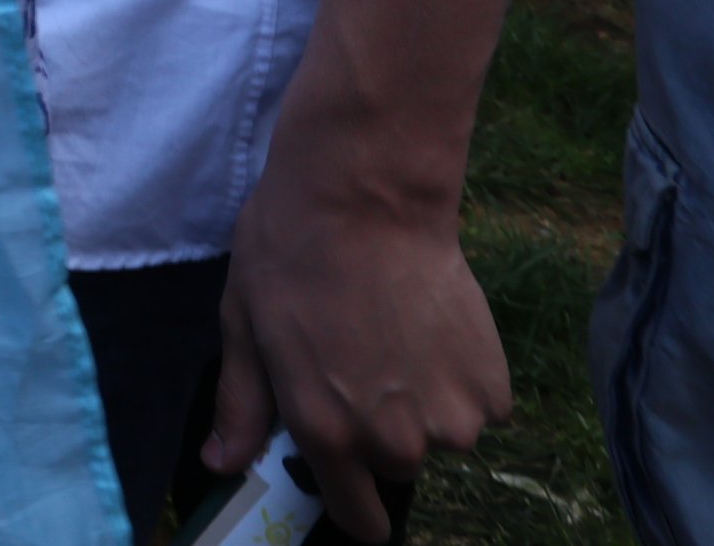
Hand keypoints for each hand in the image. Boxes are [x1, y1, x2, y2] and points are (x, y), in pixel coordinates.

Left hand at [210, 145, 506, 539]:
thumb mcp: (244, 327)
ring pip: (441, 434)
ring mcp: (450, 417)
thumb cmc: (289, 255)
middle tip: (363, 365)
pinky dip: (462, 378)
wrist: (366, 199)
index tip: (352, 485)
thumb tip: (221, 463)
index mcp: (326, 433)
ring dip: (426, 402)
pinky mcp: (492, 387)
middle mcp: (392, 440)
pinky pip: (479, 405)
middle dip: (381, 431)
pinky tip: (433, 327)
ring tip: (397, 337)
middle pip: (394, 466)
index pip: (357, 517)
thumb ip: (241, 406)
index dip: (352, 505)